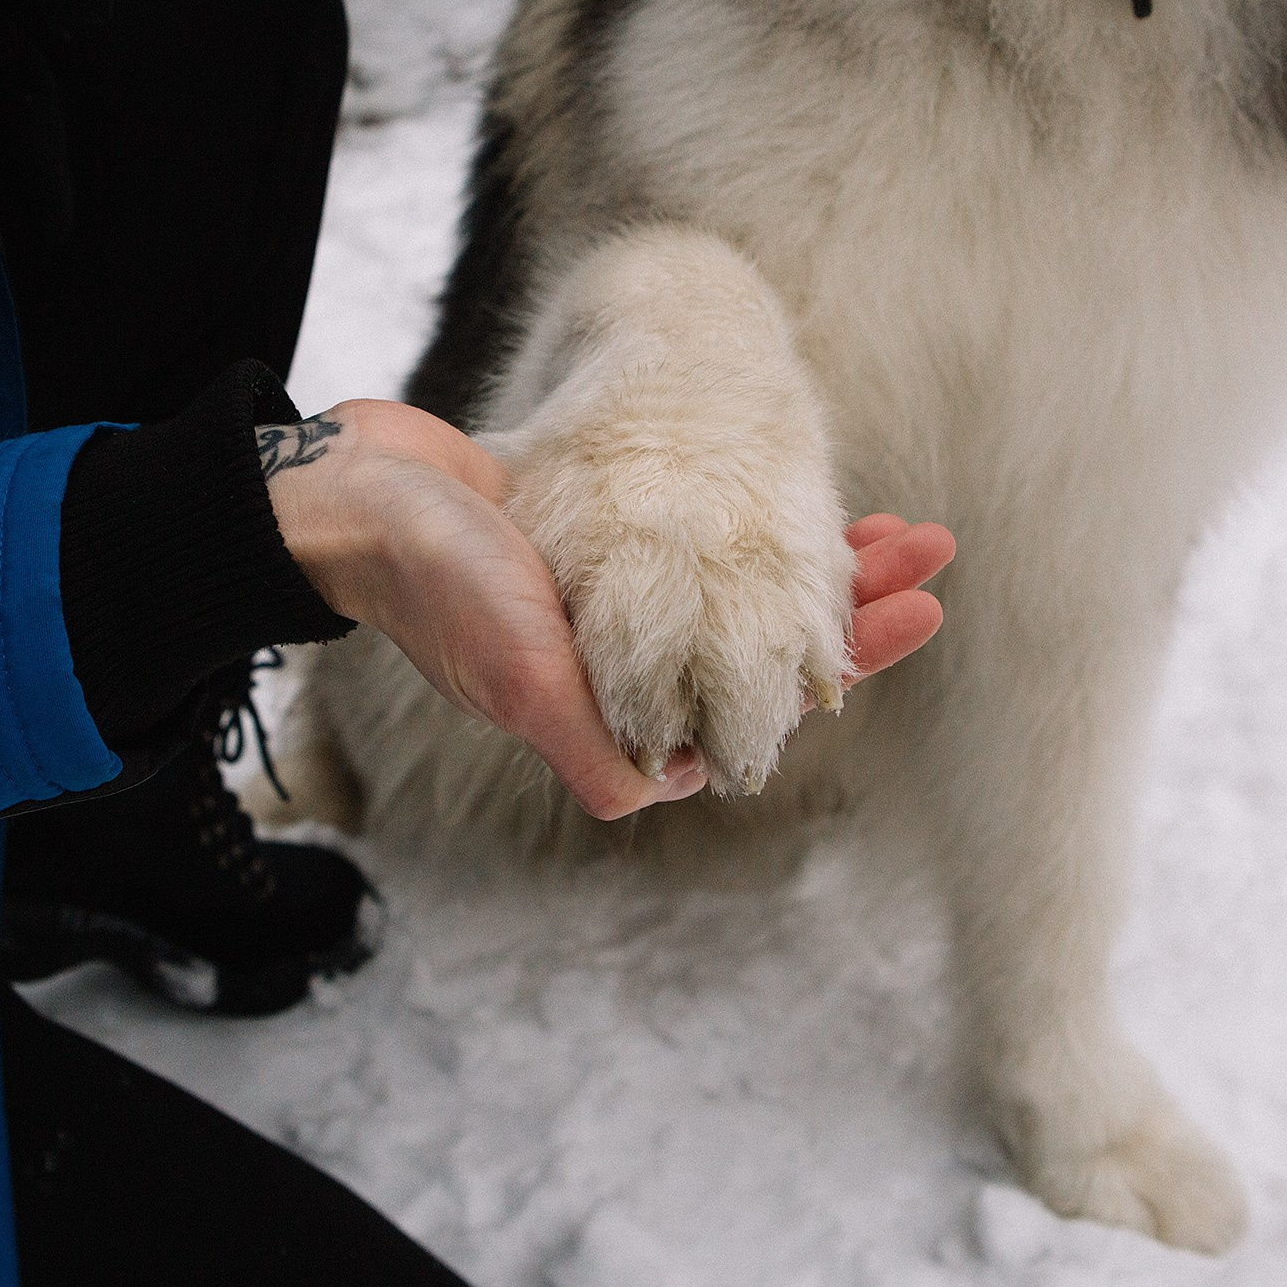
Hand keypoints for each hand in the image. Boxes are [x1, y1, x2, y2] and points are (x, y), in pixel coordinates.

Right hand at [261, 400, 952, 818]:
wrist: (352, 496)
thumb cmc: (432, 583)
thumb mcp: (515, 672)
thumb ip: (586, 742)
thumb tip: (655, 794)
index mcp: (613, 712)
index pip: (760, 702)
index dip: (846, 664)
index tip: (923, 613)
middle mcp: (623, 665)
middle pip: (767, 645)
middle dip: (856, 605)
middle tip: (934, 550)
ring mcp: (614, 602)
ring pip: (745, 589)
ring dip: (821, 558)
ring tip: (899, 522)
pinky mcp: (598, 538)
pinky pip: (704, 533)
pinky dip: (758, 518)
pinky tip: (802, 493)